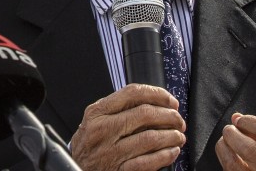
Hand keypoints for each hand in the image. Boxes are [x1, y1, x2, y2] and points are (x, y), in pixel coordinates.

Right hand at [70, 83, 185, 170]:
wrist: (76, 170)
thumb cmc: (89, 146)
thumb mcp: (94, 121)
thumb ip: (116, 110)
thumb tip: (152, 102)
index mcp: (97, 112)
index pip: (132, 93)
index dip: (157, 94)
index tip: (170, 100)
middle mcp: (103, 129)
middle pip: (145, 114)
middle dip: (169, 116)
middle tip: (178, 120)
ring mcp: (111, 151)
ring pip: (150, 138)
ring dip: (171, 136)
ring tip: (178, 136)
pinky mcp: (120, 170)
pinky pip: (149, 161)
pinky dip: (165, 155)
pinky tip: (172, 152)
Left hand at [216, 113, 255, 170]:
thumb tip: (236, 117)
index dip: (249, 122)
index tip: (239, 119)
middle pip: (249, 149)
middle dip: (232, 134)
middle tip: (229, 130)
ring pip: (233, 164)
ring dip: (224, 147)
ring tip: (226, 141)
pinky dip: (225, 160)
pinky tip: (228, 155)